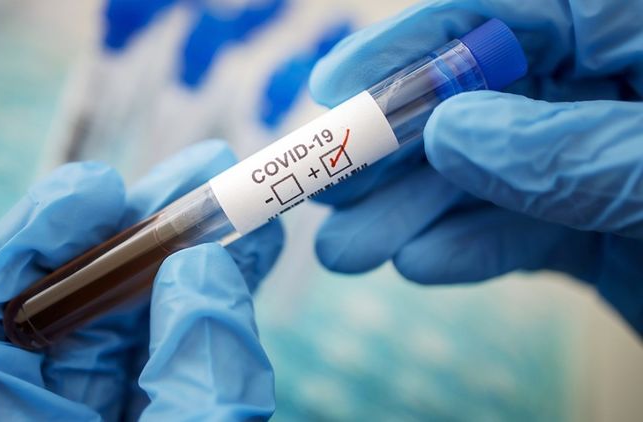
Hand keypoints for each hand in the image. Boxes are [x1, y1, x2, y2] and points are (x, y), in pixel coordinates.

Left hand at [0, 140, 282, 419]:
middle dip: (137, 227)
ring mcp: (102, 403)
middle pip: (68, 298)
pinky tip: (252, 252)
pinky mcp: (149, 401)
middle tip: (201, 175)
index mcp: (15, 421)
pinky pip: (175, 337)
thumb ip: (195, 370)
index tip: (98, 191)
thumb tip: (205, 264)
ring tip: (243, 200)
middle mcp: (50, 404)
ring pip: (133, 310)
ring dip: (190, 247)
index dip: (24, 241)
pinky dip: (215, 293)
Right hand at [309, 0, 642, 331]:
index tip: (334, 85)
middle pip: (477, 99)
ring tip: (346, 250)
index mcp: (636, 37)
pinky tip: (418, 263)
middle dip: (394, 148)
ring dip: (413, 213)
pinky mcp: (598, 228)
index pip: (504, 15)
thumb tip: (449, 131)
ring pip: (488, 174)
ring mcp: (600, 162)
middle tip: (323, 186)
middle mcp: (610, 90)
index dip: (410, 45)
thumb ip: (565, 151)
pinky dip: (470, 249)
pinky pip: (522, 231)